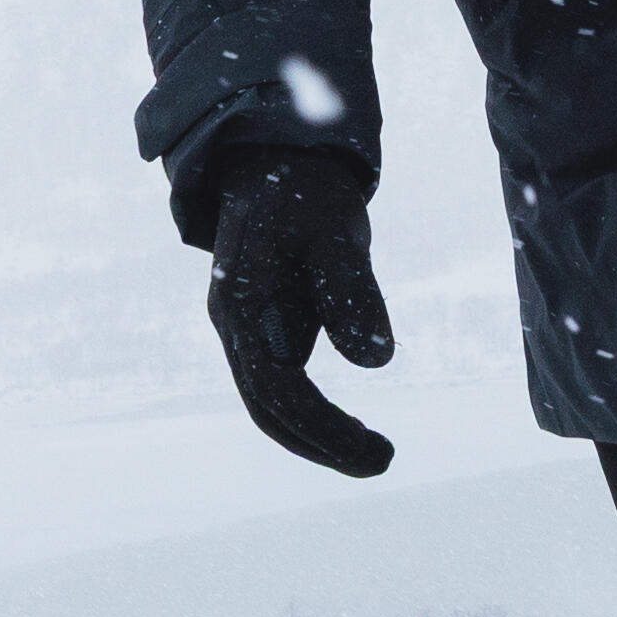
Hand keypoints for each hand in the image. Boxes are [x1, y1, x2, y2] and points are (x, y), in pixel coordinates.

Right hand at [200, 151, 399, 473]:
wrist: (276, 154)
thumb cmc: (306, 190)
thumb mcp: (336, 233)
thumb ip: (352, 292)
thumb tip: (376, 361)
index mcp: (242, 303)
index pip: (281, 390)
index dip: (327, 430)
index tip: (377, 453)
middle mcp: (234, 323)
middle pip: (269, 409)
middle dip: (323, 445)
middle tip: (382, 461)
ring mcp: (243, 325)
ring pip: (271, 401)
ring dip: (317, 434)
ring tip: (372, 451)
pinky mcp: (260, 324)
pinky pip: (280, 383)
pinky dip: (313, 411)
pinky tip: (350, 424)